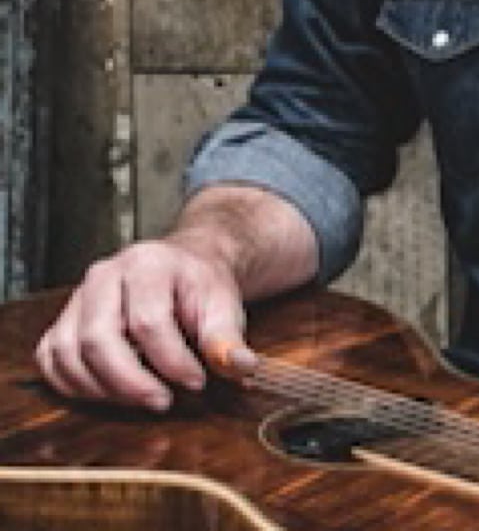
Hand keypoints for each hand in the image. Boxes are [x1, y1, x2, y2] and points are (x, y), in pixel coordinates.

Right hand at [35, 237, 254, 411]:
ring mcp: (78, 297)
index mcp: (147, 263)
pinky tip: (110, 394)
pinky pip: (52, 360)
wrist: (185, 265)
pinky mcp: (64, 320)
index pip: (147, 321)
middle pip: (98, 338)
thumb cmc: (200, 286)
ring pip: (69, 353)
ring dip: (103, 389)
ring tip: (141, 399)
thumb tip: (240, 368)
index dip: (171, 360)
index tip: (196, 382)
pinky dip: (75, 386)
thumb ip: (227, 336)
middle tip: (162, 402)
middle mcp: (104, 275)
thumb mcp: (224, 303)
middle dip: (130, 381)